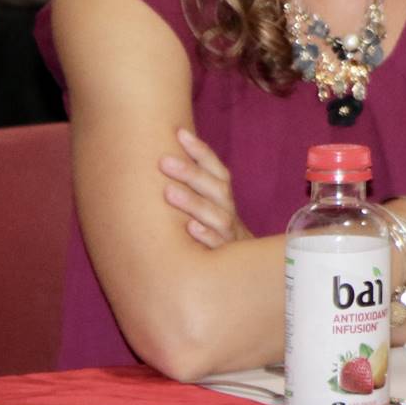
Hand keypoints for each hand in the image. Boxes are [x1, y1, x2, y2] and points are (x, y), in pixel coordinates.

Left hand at [159, 127, 250, 248]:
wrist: (241, 271)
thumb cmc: (214, 233)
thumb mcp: (209, 209)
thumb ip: (194, 188)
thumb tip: (165, 156)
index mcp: (223, 197)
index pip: (216, 169)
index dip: (200, 151)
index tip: (179, 133)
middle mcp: (228, 211)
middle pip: (216, 188)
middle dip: (191, 173)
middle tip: (164, 161)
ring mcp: (230, 234)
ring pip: (217, 215)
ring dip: (193, 202)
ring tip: (168, 191)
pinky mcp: (226, 256)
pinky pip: (219, 245)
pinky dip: (206, 236)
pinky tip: (190, 228)